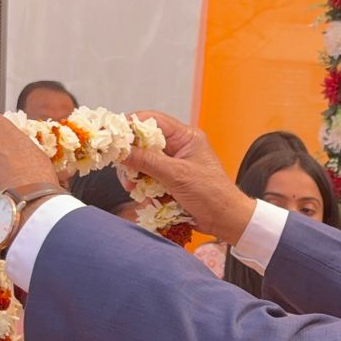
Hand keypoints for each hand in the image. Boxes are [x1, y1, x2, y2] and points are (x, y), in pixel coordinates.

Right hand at [125, 110, 257, 244]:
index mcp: (185, 137)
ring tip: (137, 190)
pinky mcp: (169, 181)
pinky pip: (148, 179)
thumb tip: (121, 150)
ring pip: (142, 163)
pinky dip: (144, 189)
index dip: (131, 126)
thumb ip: (147, 161)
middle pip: (142, 143)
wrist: (225, 221)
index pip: (151, 120)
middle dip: (132, 159)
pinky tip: (149, 200)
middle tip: (127, 174)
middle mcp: (178, 147)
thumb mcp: (176, 175)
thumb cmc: (211, 194)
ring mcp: (173, 164)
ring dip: (136, 177)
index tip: (115, 139)